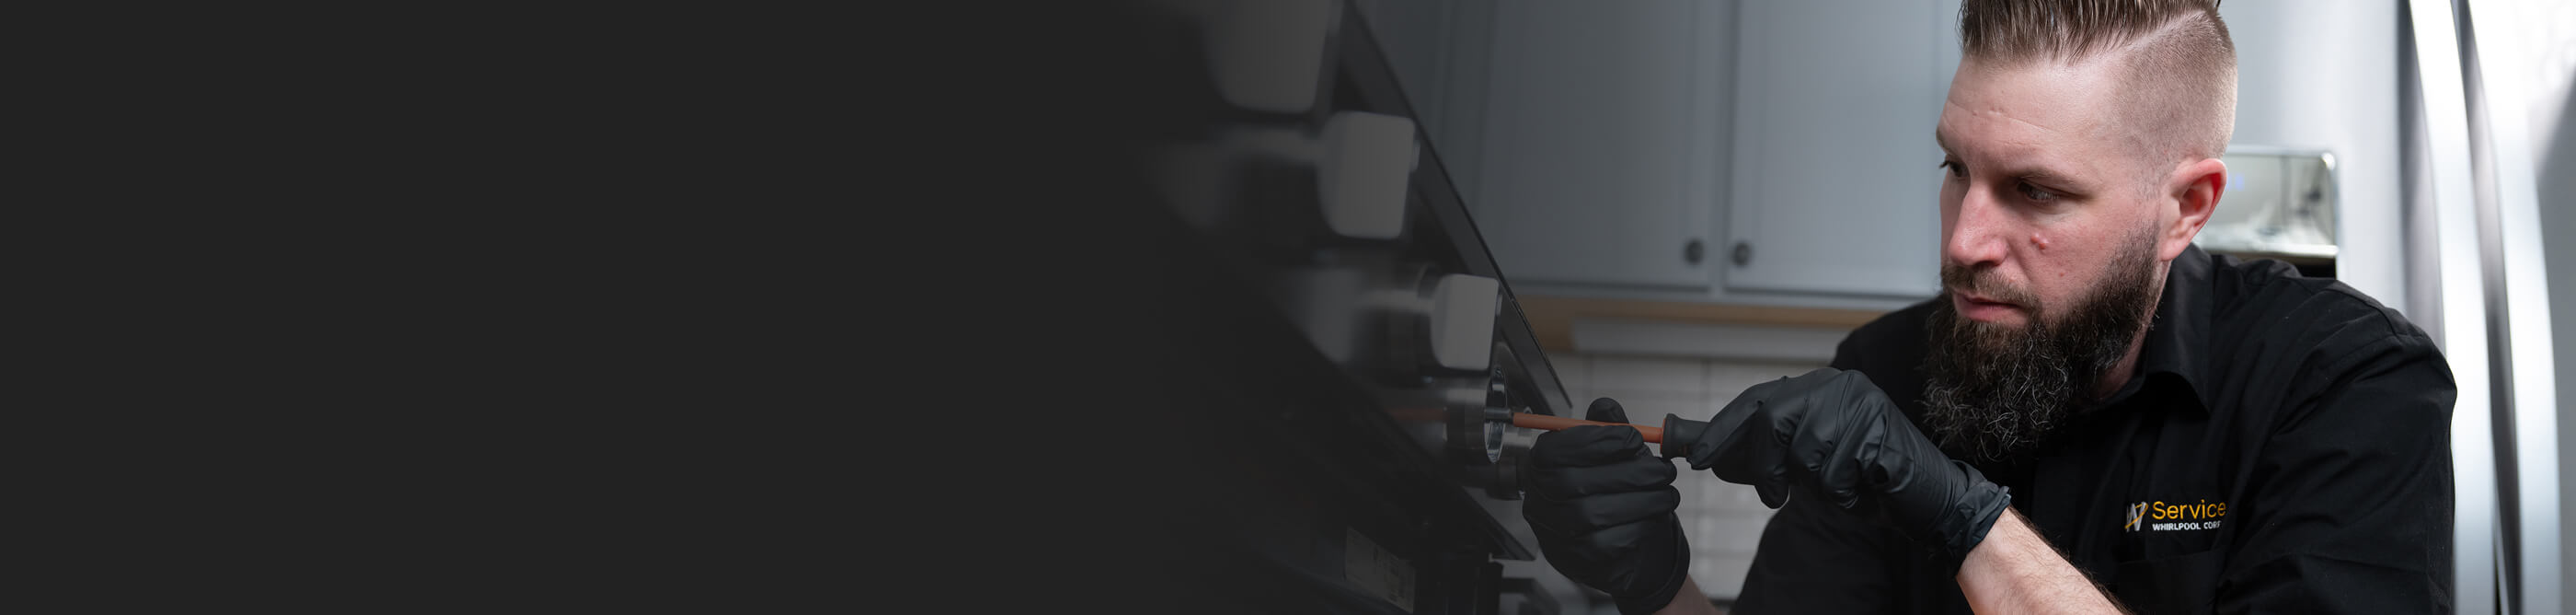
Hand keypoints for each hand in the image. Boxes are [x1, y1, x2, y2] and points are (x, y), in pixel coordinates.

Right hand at [1522, 398, 1689, 614]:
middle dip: (1628, 473)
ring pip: (1593, 515)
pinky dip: (1638, 527)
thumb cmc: (1614, 493)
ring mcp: (1554, 536)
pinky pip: (1607, 544)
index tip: (1633, 438)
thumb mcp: (1611, 456)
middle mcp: (1540, 502)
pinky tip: (1653, 518)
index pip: (1553, 451)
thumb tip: (1606, 408)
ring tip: (1666, 494)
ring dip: (1642, 501)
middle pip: (1573, 483)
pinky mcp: (1577, 562)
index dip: (1594, 441)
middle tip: (1662, 471)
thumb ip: (1607, 430)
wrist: (1626, 548)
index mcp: (1542, 469)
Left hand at [1682, 368, 2010, 563]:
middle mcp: (1836, 384)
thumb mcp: (1803, 465)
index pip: (1756, 400)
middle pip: (1771, 419)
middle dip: (1763, 466)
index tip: (1695, 457)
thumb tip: (1702, 451)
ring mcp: (1859, 403)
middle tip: (1772, 496)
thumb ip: (1760, 454)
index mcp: (1816, 387)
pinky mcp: (1879, 429)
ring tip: (1839, 486)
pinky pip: (1835, 472)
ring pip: (1803, 450)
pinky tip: (1861, 490)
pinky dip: (1842, 495)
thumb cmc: (1862, 480)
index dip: (1722, 429)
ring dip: (1814, 485)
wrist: (1927, 498)